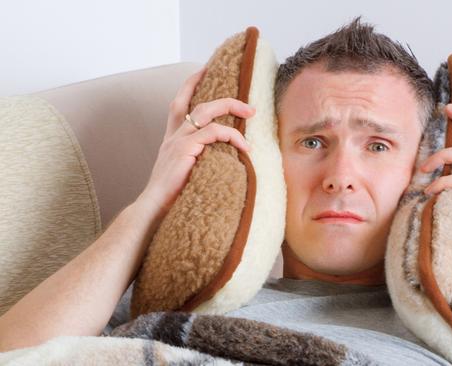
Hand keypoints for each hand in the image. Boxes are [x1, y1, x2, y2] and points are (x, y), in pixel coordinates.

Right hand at [139, 66, 254, 214]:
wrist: (153, 209)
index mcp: (172, 139)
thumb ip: (198, 160)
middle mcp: (174, 136)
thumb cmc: (170, 196)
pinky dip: (232, 136)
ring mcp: (178, 141)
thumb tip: (223, 159)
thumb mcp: (185, 173)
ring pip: (208, 112)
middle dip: (224, 98)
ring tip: (251, 114)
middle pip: (197, 103)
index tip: (204, 69)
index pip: (179, 103)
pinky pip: (214, 133)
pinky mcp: (186, 149)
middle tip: (249, 104)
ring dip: (232, 109)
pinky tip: (244, 148)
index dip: (190, 84)